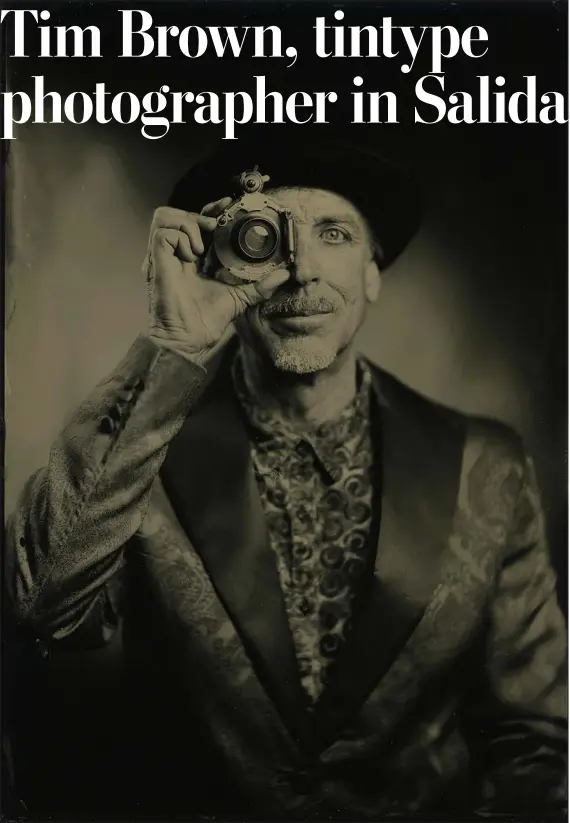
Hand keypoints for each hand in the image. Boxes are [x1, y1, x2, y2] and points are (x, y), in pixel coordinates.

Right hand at [144, 198, 288, 365]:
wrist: (189, 338)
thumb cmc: (206, 321)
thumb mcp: (240, 297)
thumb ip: (260, 286)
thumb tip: (284, 275)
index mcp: (194, 258)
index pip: (198, 222)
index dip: (212, 209)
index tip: (228, 204)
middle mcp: (177, 253)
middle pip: (181, 214)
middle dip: (202, 213)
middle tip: (217, 226)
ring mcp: (165, 256)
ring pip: (166, 217)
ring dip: (188, 225)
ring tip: (201, 248)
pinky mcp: (157, 261)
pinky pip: (164, 233)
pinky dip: (180, 238)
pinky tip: (192, 256)